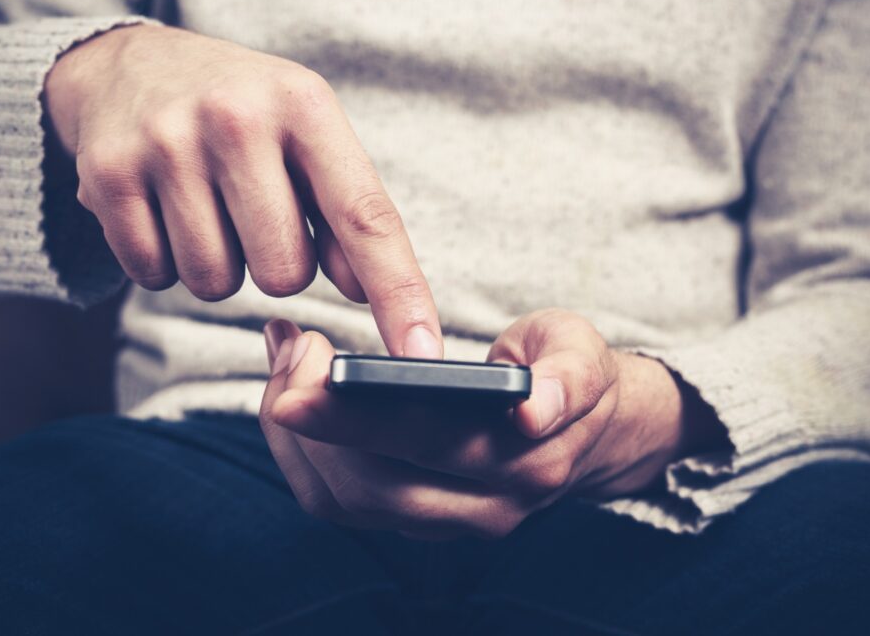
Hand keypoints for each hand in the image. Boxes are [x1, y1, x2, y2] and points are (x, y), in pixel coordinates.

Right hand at [44, 24, 441, 357]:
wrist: (129, 64)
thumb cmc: (242, 113)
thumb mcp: (307, 136)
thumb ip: (344, 212)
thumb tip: (360, 291)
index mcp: (305, 106)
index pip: (365, 218)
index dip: (399, 295)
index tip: (423, 356)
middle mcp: (237, 118)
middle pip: (284, 274)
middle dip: (277, 266)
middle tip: (254, 214)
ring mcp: (166, 144)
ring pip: (216, 283)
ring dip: (220, 265)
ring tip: (207, 206)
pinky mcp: (106, 175)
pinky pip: (153, 275)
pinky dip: (164, 261)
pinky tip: (163, 209)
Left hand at [259, 310, 725, 538]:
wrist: (585, 429)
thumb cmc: (570, 374)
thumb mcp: (582, 352)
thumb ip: (568, 376)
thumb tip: (533, 410)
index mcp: (526, 461)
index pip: (426, 444)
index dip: (354, 416)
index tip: (300, 376)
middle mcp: (482, 507)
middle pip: (369, 485)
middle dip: (309, 420)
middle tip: (290, 345)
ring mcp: (444, 522)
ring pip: (344, 501)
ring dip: (294, 436)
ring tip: (284, 360)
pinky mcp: (413, 519)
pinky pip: (338, 500)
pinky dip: (299, 450)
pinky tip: (289, 392)